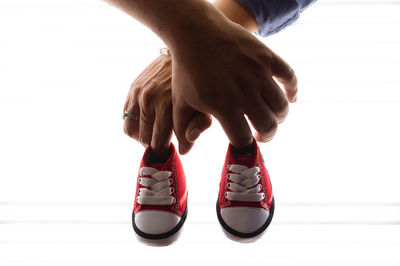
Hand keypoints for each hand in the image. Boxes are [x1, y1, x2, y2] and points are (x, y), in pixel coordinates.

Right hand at [123, 54, 210, 152]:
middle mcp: (150, 101)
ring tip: (153, 134)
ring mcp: (139, 94)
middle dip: (154, 145)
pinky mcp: (133, 88)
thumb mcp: (204, 104)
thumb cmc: (199, 82)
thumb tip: (185, 148)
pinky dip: (134, 124)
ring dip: (142, 136)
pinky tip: (146, 122)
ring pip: (132, 131)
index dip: (164, 151)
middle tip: (163, 143)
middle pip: (145, 139)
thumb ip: (197, 126)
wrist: (186, 49)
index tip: (168, 152)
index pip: (159, 142)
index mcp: (168, 106)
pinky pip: (125, 117)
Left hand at [170, 10, 296, 153]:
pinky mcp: (267, 57)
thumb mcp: (181, 100)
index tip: (244, 143)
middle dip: (266, 135)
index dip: (244, 145)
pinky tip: (290, 98)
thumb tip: (184, 152)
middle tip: (261, 134)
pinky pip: (290, 77)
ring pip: (281, 107)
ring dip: (279, 117)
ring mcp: (258, 74)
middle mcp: (245, 93)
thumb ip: (183, 128)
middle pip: (268, 126)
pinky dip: (293, 90)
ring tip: (271, 117)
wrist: (196, 33)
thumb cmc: (186, 70)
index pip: (243, 139)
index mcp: (224, 107)